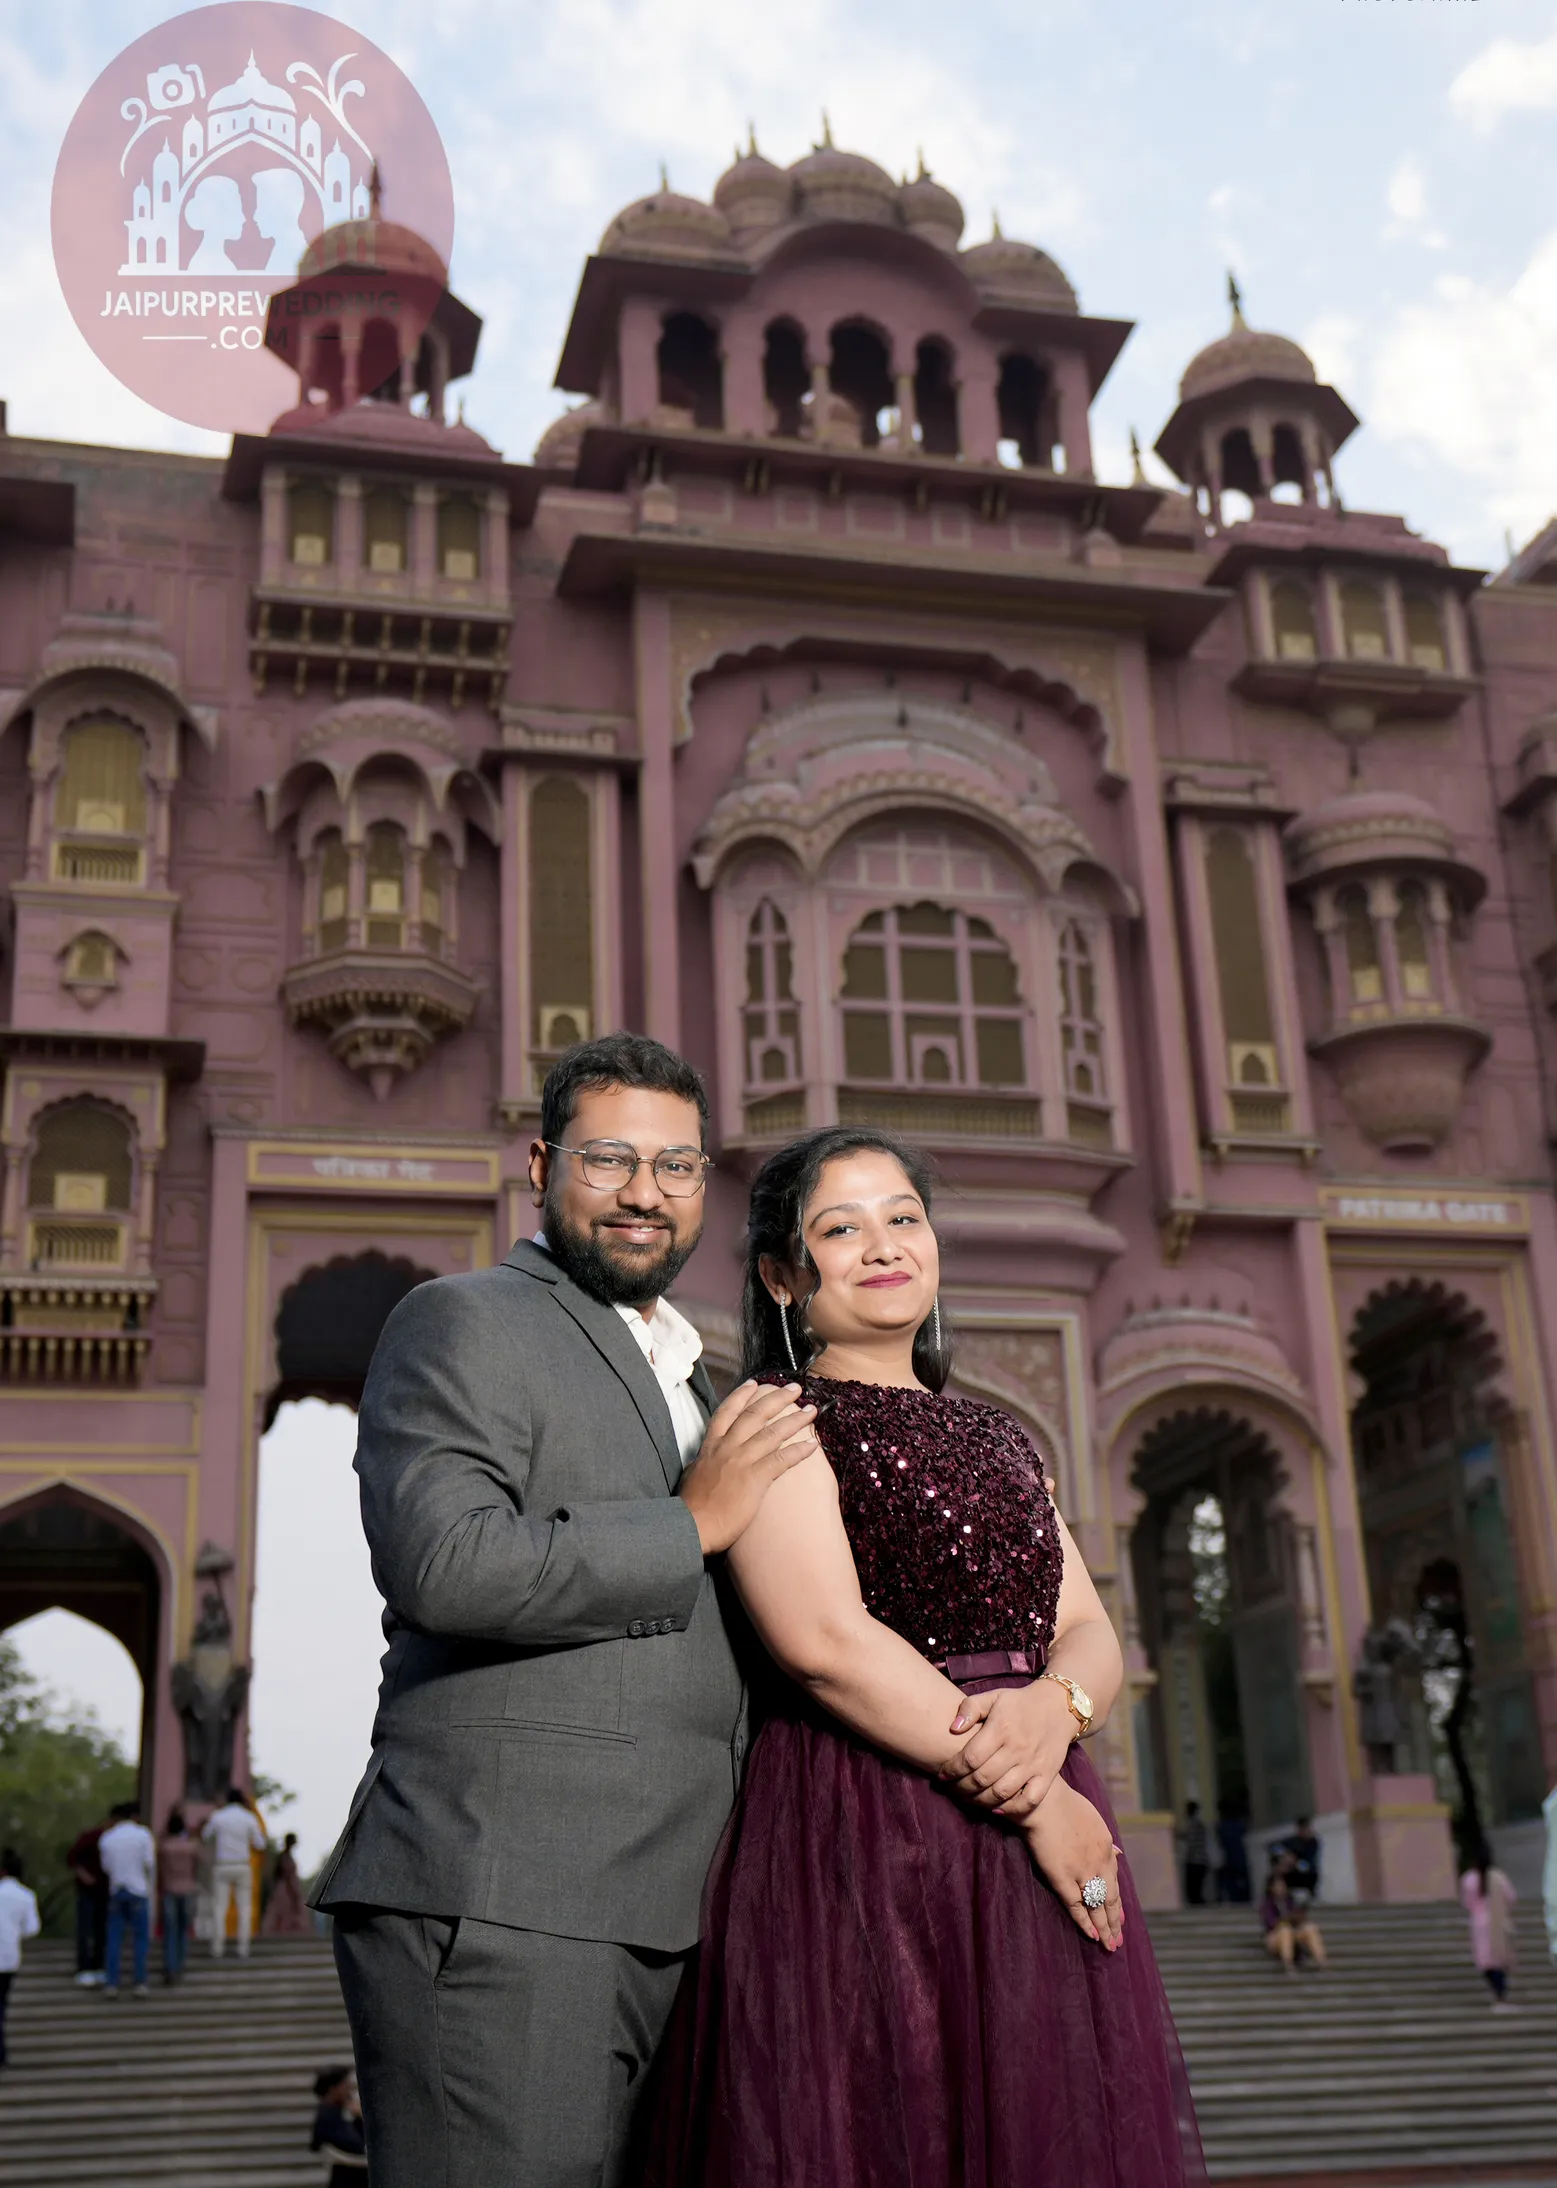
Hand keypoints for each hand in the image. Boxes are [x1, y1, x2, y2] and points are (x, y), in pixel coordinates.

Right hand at [679, 1380, 820, 1553]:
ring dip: (795, 1420)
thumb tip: (707, 1458)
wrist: (691, 1525)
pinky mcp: (755, 1478)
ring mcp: (742, 1460)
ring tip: (811, 1411)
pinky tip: (813, 1445)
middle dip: (777, 1398)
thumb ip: (704, 1460)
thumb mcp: (693, 1473)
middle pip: (756, 1414)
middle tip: (795, 1388)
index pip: (728, 1411)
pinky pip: (782, 1460)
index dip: (742, 1395)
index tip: (756, 1384)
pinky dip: (799, 1451)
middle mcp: (728, 1447)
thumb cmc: (690, 1505)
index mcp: (711, 1444)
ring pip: (773, 1432)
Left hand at [938, 1677, 1074, 1818]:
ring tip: (969, 1797)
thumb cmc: (1019, 1703)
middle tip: (952, 1788)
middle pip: (983, 1778)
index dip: (952, 1769)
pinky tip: (996, 1807)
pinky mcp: (1047, 1775)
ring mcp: (1033, 1764)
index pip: (971, 1757)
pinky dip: (1011, 1808)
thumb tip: (953, 1728)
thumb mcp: (993, 1697)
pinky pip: (1028, 1800)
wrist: (1058, 1707)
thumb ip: (970, 1708)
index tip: (942, 1775)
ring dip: (980, 1800)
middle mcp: (1017, 1748)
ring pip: (1002, 1793)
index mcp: (1001, 1727)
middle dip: (961, 1787)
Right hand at [1023, 1778, 1123, 1949]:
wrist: (1044, 1799)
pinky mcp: (1063, 1878)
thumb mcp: (1093, 1818)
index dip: (1118, 1900)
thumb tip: (1117, 1854)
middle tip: (1119, 1938)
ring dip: (1105, 1928)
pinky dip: (1085, 1922)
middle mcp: (1100, 1862)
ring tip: (1110, 1946)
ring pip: (1098, 1906)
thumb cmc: (1062, 1802)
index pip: (1115, 1879)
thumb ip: (1104, 1839)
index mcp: (1106, 1846)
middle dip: (1116, 1920)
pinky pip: (1077, 1906)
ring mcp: (1083, 1871)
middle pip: (1111, 1897)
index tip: (1122, 1916)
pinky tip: (1092, 1935)